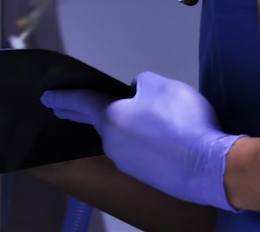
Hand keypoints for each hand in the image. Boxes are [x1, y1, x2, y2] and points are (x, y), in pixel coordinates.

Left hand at [41, 71, 241, 210]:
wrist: (211, 167)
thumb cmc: (185, 124)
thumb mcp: (163, 86)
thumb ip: (142, 84)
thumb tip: (136, 93)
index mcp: (112, 118)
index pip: (81, 103)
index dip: (63, 97)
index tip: (47, 98)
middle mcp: (113, 143)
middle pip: (96, 122)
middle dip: (79, 114)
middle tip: (63, 109)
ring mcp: (128, 163)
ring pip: (121, 136)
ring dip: (126, 126)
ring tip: (148, 117)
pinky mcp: (146, 175)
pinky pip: (139, 150)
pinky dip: (143, 141)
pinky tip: (161, 136)